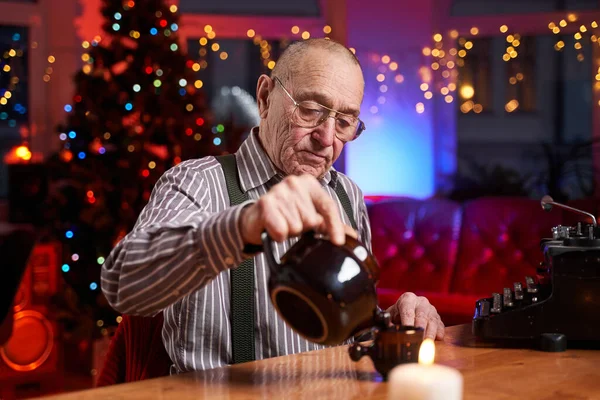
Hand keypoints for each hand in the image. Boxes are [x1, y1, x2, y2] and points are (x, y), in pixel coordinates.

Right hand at [240, 174, 356, 245]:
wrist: (254, 220)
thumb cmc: (285, 216)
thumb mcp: (310, 218)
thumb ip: (330, 225)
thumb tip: (353, 236)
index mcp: (309, 183)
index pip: (328, 206)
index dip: (335, 226)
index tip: (338, 243)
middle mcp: (294, 182)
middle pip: (312, 220)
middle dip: (304, 228)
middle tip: (293, 223)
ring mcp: (278, 191)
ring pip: (297, 227)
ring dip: (290, 232)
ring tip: (282, 224)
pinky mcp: (265, 204)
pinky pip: (282, 230)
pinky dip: (279, 235)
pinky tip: (274, 229)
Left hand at [386, 292, 444, 339]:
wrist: (406, 310)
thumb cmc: (398, 313)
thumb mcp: (391, 315)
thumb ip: (390, 322)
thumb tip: (390, 330)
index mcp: (408, 299)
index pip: (408, 311)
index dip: (408, 322)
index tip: (408, 331)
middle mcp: (421, 302)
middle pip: (422, 316)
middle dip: (420, 329)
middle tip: (419, 340)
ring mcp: (431, 309)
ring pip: (432, 320)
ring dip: (430, 333)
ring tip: (427, 342)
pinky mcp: (438, 317)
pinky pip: (440, 324)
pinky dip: (439, 331)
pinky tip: (438, 338)